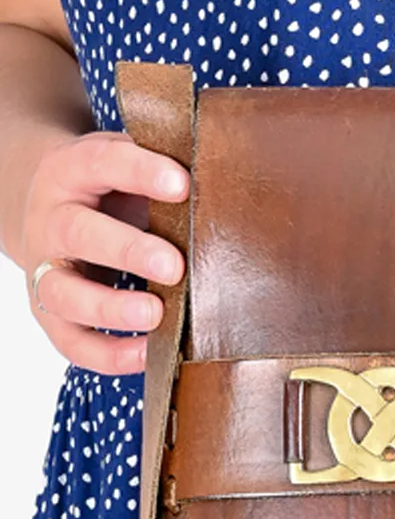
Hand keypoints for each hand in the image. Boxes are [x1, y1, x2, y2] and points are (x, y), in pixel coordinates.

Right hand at [19, 129, 188, 374]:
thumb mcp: (125, 167)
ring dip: (111, 309)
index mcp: (71, 172)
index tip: (183, 185)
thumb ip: (162, 173)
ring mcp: (45, 271)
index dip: (140, 172)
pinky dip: (108, 355)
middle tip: (174, 267)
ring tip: (155, 315)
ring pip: (65, 294)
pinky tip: (147, 354)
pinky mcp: (50, 315)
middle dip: (128, 252)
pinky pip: (72, 342)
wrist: (51, 212)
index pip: (102, 163)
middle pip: (79, 234)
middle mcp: (52, 222)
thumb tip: (225, 188)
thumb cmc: (107, 190)